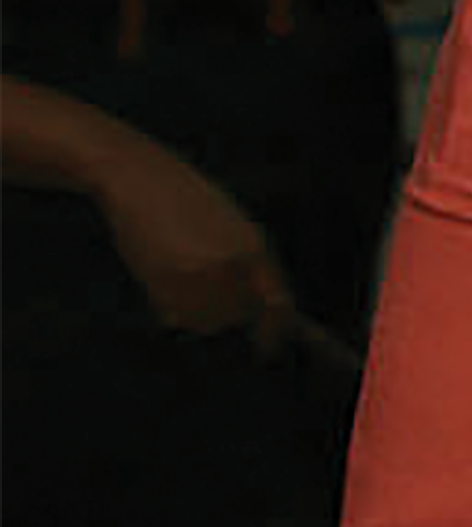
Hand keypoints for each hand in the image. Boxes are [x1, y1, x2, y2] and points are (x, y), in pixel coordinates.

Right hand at [95, 142, 297, 347]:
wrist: (140, 181)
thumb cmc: (187, 200)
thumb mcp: (236, 225)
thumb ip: (253, 264)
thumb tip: (265, 305)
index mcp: (256, 248)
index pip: (277, 302)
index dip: (276, 329)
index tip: (269, 345)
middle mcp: (232, 265)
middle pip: (239, 316)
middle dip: (227, 310)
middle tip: (204, 284)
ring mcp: (197, 275)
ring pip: (206, 320)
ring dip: (196, 309)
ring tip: (181, 272)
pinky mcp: (164, 281)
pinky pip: (175, 315)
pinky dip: (170, 305)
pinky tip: (163, 273)